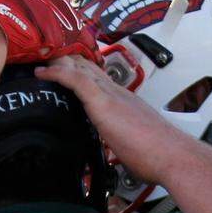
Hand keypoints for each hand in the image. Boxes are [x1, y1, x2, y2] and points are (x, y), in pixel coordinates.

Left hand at [37, 55, 193, 190]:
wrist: (172, 155)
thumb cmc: (159, 156)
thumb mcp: (134, 147)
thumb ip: (122, 144)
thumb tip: (121, 156)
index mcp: (125, 101)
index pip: (99, 79)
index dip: (80, 71)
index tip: (65, 69)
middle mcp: (118, 92)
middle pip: (88, 68)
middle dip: (66, 61)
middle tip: (46, 57)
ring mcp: (111, 94)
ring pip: (80, 68)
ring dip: (58, 62)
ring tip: (39, 59)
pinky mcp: (104, 102)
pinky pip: (76, 80)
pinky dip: (57, 73)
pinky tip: (42, 73)